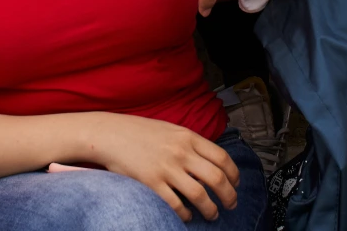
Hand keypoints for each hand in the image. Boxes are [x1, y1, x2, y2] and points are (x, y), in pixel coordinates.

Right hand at [81, 113, 239, 221]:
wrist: (110, 134)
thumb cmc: (139, 132)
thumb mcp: (170, 130)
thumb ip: (189, 143)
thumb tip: (209, 161)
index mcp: (187, 137)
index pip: (222, 157)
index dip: (234, 174)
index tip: (236, 184)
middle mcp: (180, 152)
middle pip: (216, 178)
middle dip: (229, 195)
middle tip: (231, 204)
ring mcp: (166, 169)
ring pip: (200, 195)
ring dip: (211, 209)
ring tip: (213, 214)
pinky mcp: (152, 184)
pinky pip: (176, 205)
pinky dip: (186, 215)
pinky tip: (188, 216)